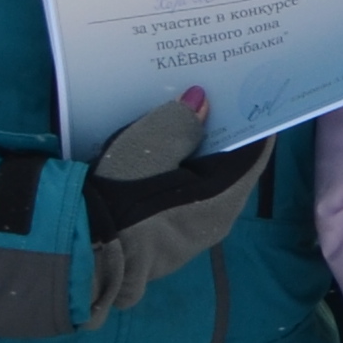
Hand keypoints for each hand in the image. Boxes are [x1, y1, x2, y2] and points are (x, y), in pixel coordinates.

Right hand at [85, 89, 269, 315]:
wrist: (87, 254)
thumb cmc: (121, 200)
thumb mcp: (146, 149)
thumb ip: (180, 122)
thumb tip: (202, 100)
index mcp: (226, 195)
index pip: (255, 149)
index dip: (250, 116)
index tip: (241, 87)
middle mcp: (221, 217)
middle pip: (233, 164)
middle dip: (222, 129)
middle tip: (209, 89)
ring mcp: (198, 232)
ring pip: (209, 181)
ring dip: (198, 150)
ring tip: (184, 112)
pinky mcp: (174, 238)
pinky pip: (189, 197)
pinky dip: (182, 171)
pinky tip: (163, 151)